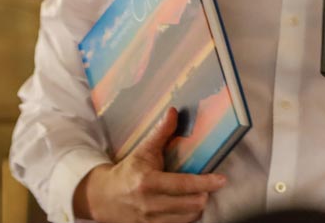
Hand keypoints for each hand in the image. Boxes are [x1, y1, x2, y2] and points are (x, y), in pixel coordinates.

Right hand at [73, 108, 225, 222]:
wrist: (103, 198)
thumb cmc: (128, 172)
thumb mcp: (143, 151)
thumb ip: (161, 133)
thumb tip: (174, 112)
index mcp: (148, 182)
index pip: (184, 185)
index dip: (206, 182)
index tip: (221, 180)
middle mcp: (150, 204)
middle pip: (192, 204)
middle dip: (204, 194)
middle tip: (209, 185)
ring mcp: (150, 221)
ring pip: (188, 217)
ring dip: (197, 206)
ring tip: (198, 195)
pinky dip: (187, 217)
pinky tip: (186, 207)